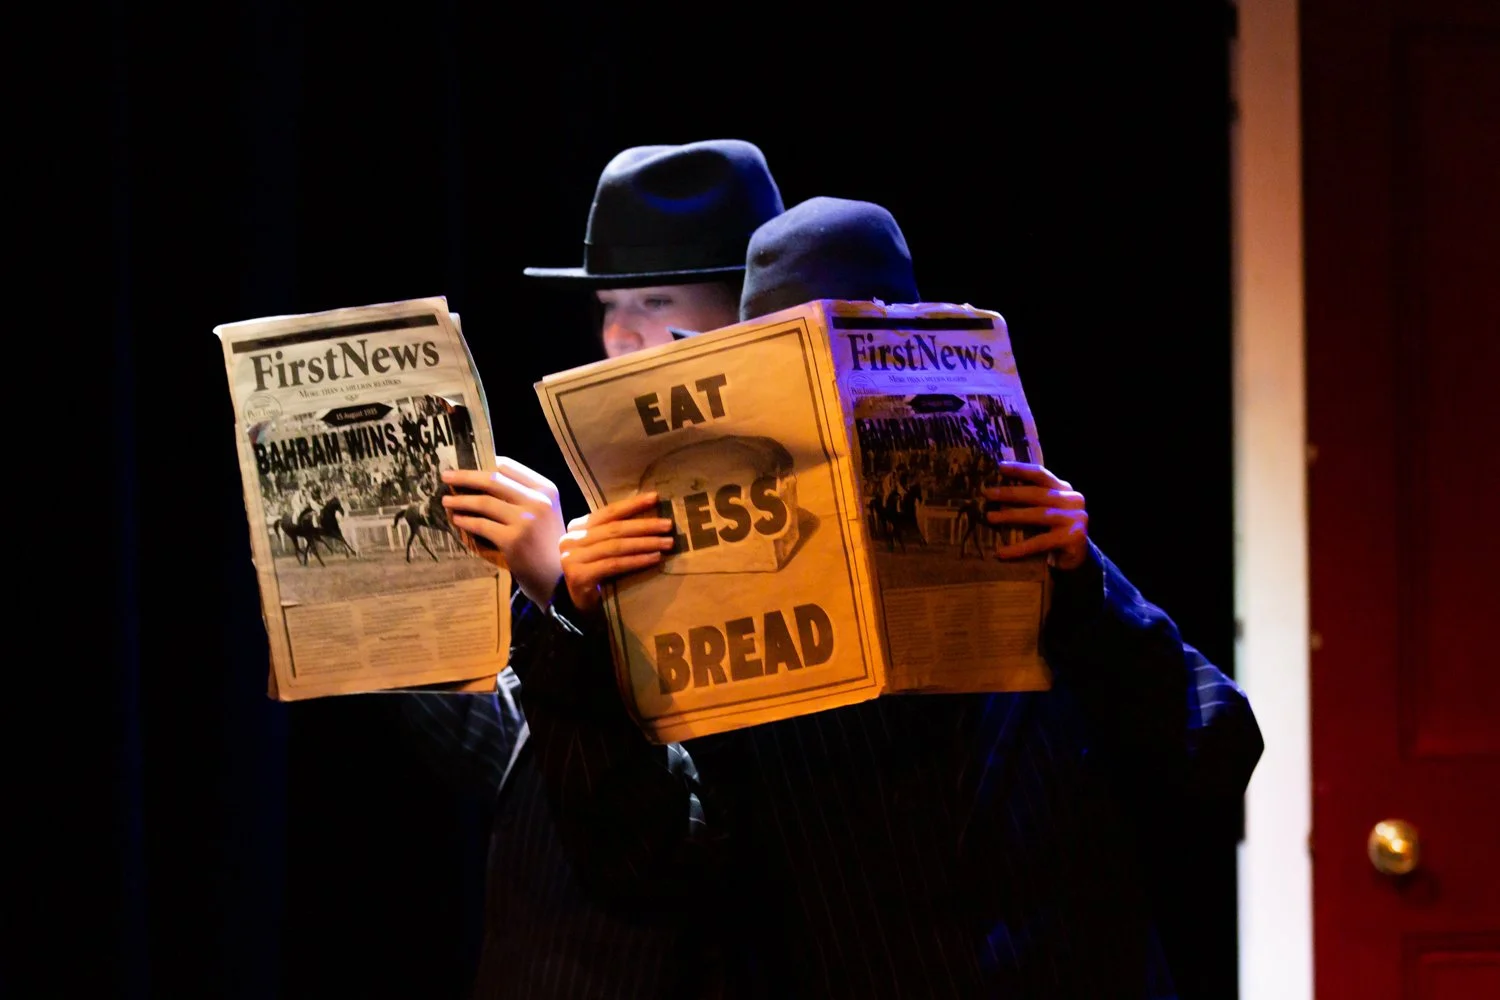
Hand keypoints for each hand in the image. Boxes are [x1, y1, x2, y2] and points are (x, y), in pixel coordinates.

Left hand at [441, 457, 565, 605]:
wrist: (560, 577)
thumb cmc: (548, 543)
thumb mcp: (545, 512)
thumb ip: (524, 495)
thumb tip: (485, 478)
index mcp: (546, 489)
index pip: (508, 467)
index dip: (483, 464)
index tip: (466, 468)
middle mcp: (538, 501)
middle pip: (493, 480)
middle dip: (465, 477)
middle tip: (445, 475)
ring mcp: (526, 521)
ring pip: (484, 502)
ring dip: (461, 500)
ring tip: (446, 500)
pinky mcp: (513, 541)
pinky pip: (481, 525)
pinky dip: (466, 521)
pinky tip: (457, 520)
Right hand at [559, 492, 675, 613]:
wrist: (579, 604)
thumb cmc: (597, 572)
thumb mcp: (602, 547)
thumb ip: (615, 532)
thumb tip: (653, 517)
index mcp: (577, 526)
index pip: (608, 512)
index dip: (633, 504)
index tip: (655, 498)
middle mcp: (571, 539)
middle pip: (615, 529)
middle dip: (644, 526)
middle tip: (668, 525)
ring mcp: (572, 558)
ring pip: (616, 546)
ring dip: (645, 543)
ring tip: (667, 543)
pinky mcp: (579, 576)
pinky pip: (614, 565)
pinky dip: (637, 560)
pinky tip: (654, 558)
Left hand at [981, 461, 1088, 570]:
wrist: (1076, 558)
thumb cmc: (1053, 531)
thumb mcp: (1045, 510)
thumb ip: (1031, 499)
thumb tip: (996, 491)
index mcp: (1064, 489)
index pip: (1041, 474)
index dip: (1020, 469)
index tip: (1000, 467)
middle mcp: (1072, 500)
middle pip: (1037, 493)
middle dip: (1010, 493)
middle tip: (987, 494)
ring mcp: (1075, 519)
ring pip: (1038, 515)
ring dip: (1011, 515)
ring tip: (990, 517)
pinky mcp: (1073, 538)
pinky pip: (1040, 542)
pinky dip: (1019, 548)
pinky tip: (1001, 552)